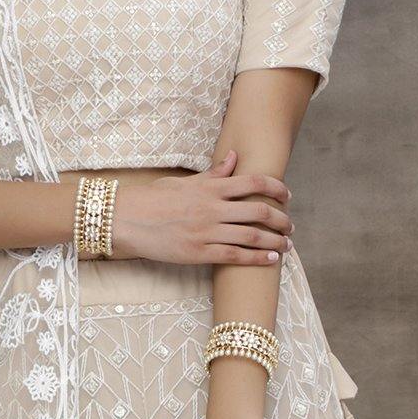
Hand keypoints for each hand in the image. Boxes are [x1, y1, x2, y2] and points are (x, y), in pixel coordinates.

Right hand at [110, 148, 292, 265]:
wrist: (127, 220)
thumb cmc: (154, 199)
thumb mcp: (184, 181)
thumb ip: (213, 173)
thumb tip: (234, 158)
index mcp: (210, 188)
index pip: (254, 183)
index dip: (277, 188)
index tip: (287, 195)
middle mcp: (213, 208)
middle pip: (260, 212)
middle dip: (281, 220)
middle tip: (290, 226)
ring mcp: (207, 231)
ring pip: (253, 236)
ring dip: (275, 241)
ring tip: (286, 245)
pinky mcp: (200, 252)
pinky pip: (236, 256)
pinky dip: (258, 258)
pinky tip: (271, 260)